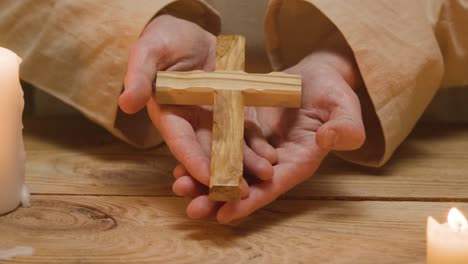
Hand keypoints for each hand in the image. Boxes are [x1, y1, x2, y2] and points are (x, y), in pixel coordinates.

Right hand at [122, 15, 275, 207]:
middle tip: (242, 191)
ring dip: (248, 162)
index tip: (209, 178)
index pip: (181, 143)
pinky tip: (272, 156)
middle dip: (225, 173)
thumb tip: (126, 103)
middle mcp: (193, 124)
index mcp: (169, 116)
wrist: (188, 34)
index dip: (194, 162)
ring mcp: (215, 119)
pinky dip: (258, 144)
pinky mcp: (234, 110)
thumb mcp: (148, 52)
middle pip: (209, 153)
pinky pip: (247, 130)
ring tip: (266, 174)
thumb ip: (139, 76)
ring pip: (232, 146)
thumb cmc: (163, 42)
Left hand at [173, 35, 365, 222]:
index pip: (273, 187)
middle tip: (192, 208)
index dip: (250, 202)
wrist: (317, 75)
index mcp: (299, 161)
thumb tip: (328, 139)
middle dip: (219, 198)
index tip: (225, 215)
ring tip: (179, 186)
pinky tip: (182, 161)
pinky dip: (204, 156)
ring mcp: (259, 148)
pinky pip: (223, 147)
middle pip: (246, 185)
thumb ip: (344, 127)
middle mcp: (276, 161)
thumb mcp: (344, 107)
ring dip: (205, 180)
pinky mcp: (246, 132)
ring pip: (229, 169)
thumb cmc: (334, 91)